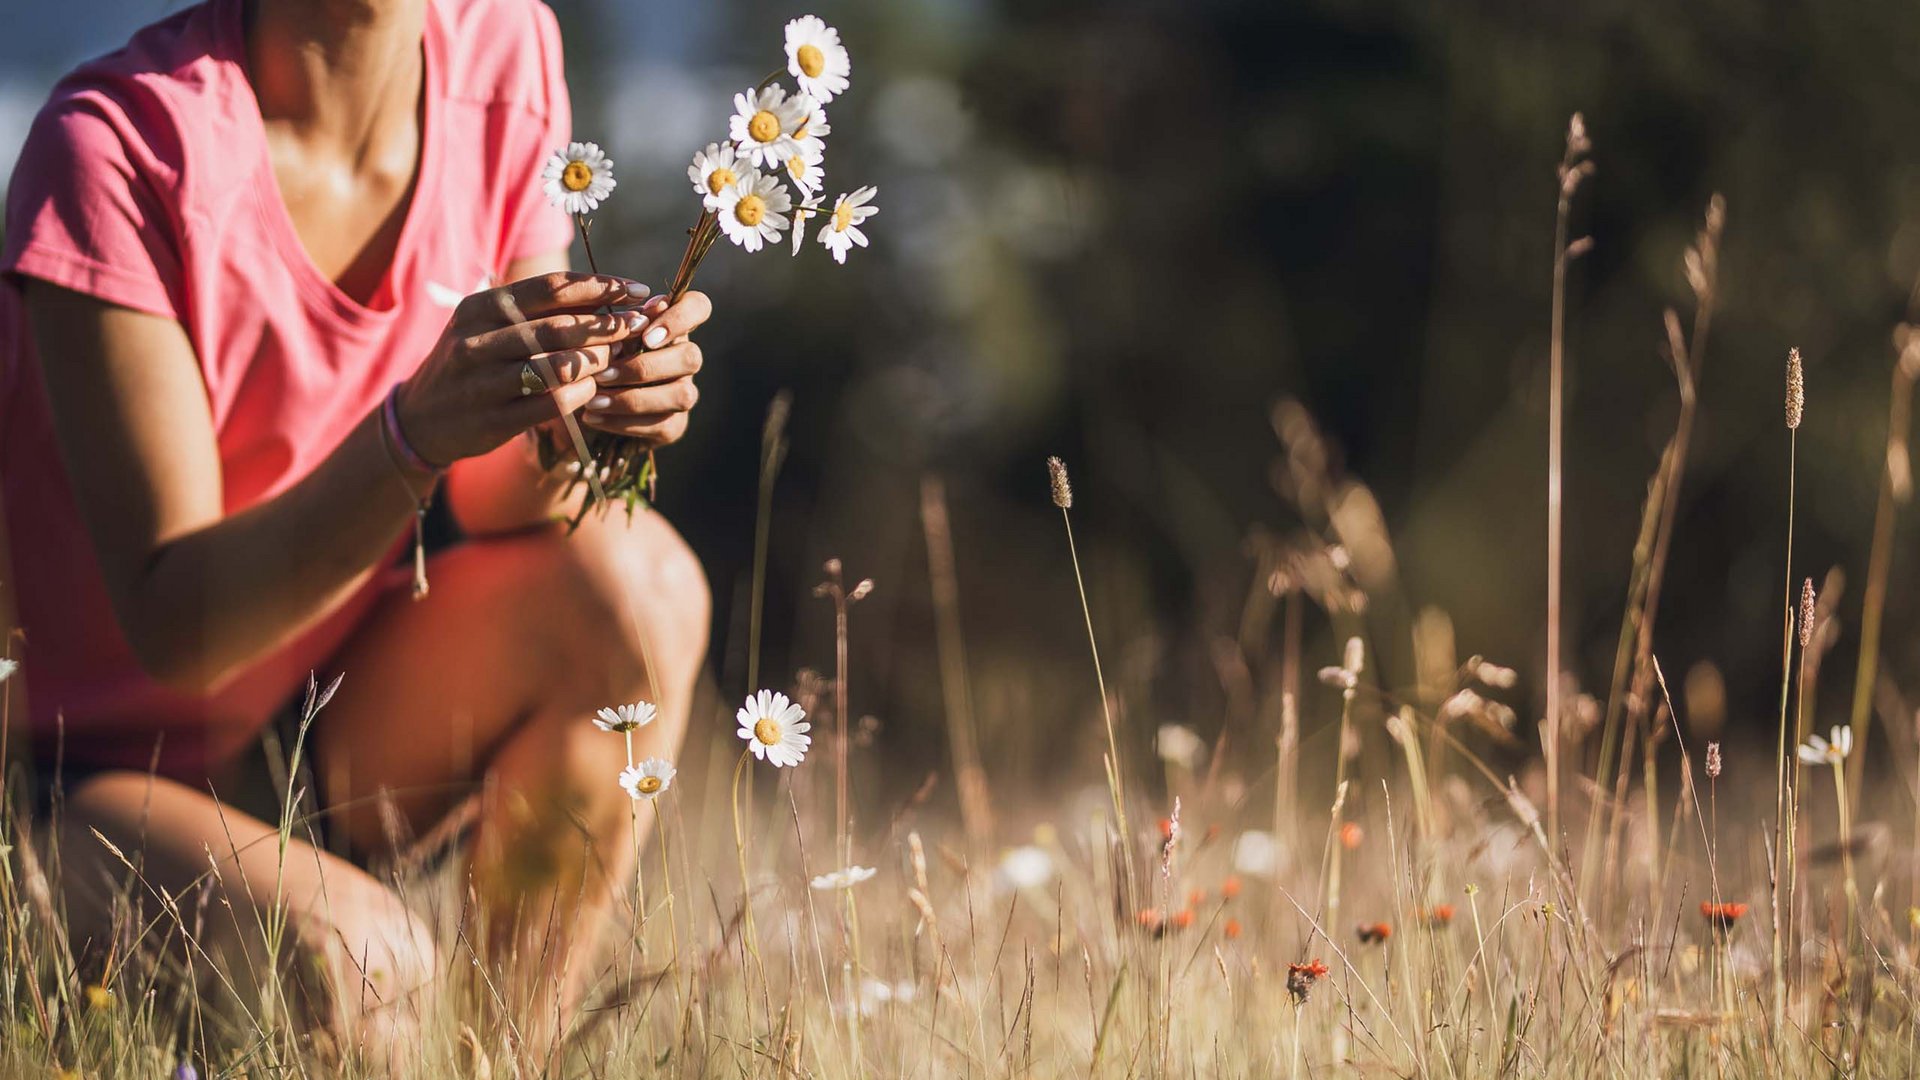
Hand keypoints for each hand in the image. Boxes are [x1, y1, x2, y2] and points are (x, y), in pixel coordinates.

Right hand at [394, 272, 652, 466]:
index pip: (551, 288)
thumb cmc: (473, 363)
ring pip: (557, 365)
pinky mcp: (492, 419)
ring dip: (598, 361)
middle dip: (608, 325)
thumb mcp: (491, 326)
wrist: (421, 417)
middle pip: (559, 326)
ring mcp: (483, 382)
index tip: (638, 290)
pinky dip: (581, 394)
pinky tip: (595, 389)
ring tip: (620, 358)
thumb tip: (607, 296)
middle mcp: (478, 340)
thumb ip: (539, 311)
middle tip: (640, 326)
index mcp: (481, 308)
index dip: (601, 287)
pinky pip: (551, 403)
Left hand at [579, 290, 711, 445]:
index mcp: (670, 325)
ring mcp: (683, 392)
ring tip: (594, 400)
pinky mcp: (674, 425)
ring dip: (634, 398)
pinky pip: (660, 425)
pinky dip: (622, 421)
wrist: (579, 398)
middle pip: (692, 357)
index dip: (680, 318)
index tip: (645, 335)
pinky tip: (593, 416)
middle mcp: (685, 358)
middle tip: (604, 373)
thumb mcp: (598, 335)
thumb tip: (637, 317)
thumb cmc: (591, 354)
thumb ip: (618, 323)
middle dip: (645, 367)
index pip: (699, 306)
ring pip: (682, 395)